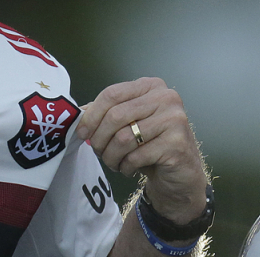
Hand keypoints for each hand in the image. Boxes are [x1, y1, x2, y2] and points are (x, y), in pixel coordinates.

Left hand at [76, 77, 206, 223]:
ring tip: (113, 162)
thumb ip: (106, 113)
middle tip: (98, 152)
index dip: (92, 115)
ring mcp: (174, 120)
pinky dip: (126, 166)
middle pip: (115, 115)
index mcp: (151, 85)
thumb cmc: (151, 145)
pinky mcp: (177, 144)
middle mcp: (166, 98)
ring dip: (111, 156)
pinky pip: (136, 156)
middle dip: (100, 138)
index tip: (82, 133)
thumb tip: (78, 113)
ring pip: (124, 138)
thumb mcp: (128, 123)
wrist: (180, 174)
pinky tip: (128, 168)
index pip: (111, 94)